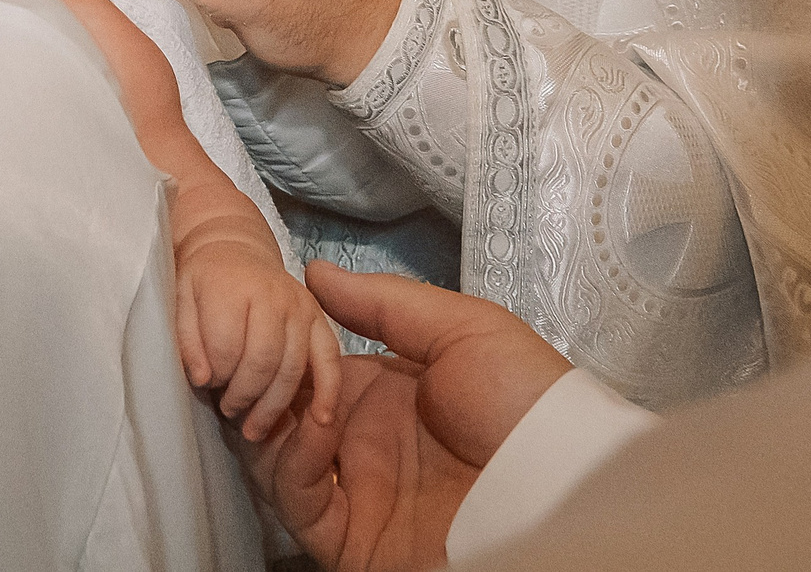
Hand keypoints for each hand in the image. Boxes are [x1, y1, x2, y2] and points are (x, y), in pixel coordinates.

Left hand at [173, 235, 343, 444]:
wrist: (233, 250)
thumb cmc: (203, 281)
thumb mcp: (179, 300)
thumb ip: (187, 340)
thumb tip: (203, 380)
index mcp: (233, 288)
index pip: (226, 345)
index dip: (214, 375)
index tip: (206, 384)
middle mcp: (273, 294)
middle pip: (263, 360)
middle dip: (243, 395)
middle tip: (228, 410)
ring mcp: (301, 306)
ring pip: (293, 367)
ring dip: (273, 406)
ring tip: (253, 428)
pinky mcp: (318, 317)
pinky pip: (329, 357)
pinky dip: (329, 390)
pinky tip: (322, 419)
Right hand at [230, 262, 570, 571]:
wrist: (557, 491)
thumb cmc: (522, 400)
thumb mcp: (464, 329)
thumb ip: (385, 302)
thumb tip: (313, 272)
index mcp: (386, 392)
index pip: (312, 368)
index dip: (286, 345)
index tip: (266, 318)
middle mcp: (362, 441)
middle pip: (285, 411)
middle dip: (264, 382)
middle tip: (253, 357)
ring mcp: (354, 491)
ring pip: (275, 457)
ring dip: (269, 421)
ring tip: (288, 397)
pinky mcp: (348, 538)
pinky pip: (296, 503)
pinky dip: (290, 466)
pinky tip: (315, 434)